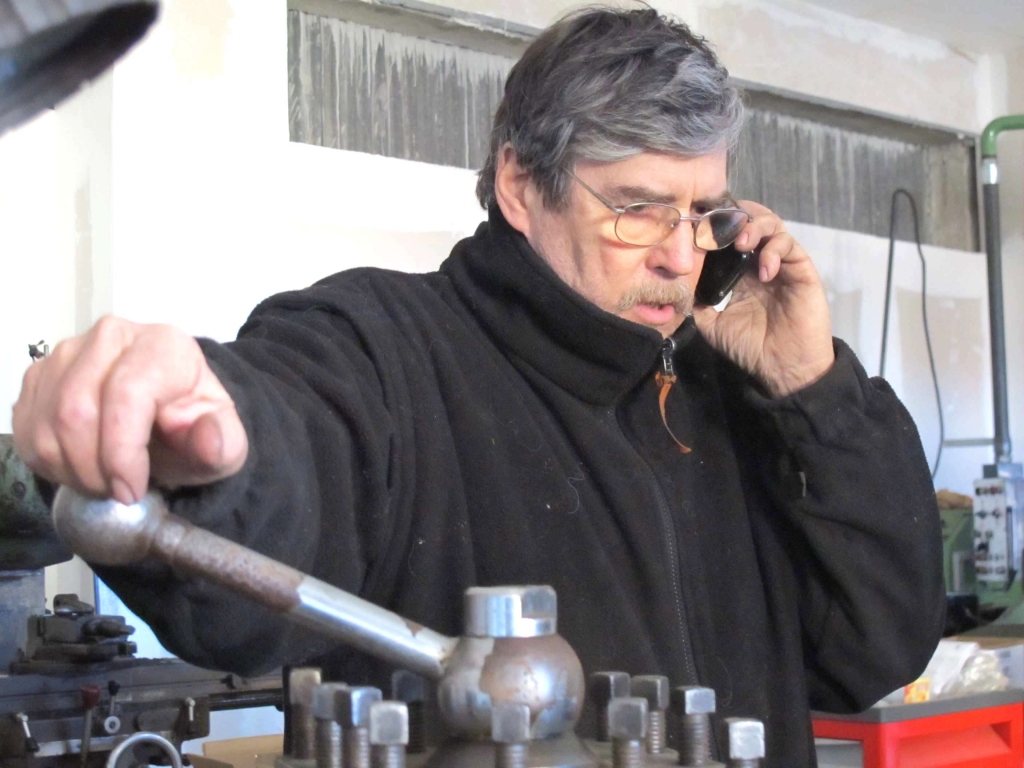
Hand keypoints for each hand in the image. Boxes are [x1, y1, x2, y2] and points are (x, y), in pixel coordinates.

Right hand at [12, 316, 247, 504]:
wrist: (170, 420)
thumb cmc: (195, 429)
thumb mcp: (225, 443)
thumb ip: (222, 442)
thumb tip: (206, 436)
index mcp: (163, 345)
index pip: (126, 395)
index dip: (122, 453)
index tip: (130, 490)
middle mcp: (111, 336)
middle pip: (76, 411)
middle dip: (93, 469)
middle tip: (115, 493)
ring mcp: (67, 353)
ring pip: (46, 423)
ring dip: (69, 469)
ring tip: (102, 481)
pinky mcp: (39, 375)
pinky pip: (26, 428)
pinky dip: (48, 462)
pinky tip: (79, 467)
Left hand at [693, 201, 834, 396]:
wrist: (782, 368)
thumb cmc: (750, 347)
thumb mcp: (713, 325)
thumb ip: (697, 303)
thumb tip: (677, 286)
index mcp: (738, 272)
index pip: (727, 235)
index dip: (713, 226)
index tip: (695, 227)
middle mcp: (759, 261)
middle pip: (749, 220)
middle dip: (733, 217)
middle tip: (718, 228)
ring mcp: (781, 263)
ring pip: (772, 224)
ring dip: (754, 226)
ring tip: (741, 242)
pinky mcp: (801, 269)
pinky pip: (789, 246)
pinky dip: (773, 251)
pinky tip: (763, 272)